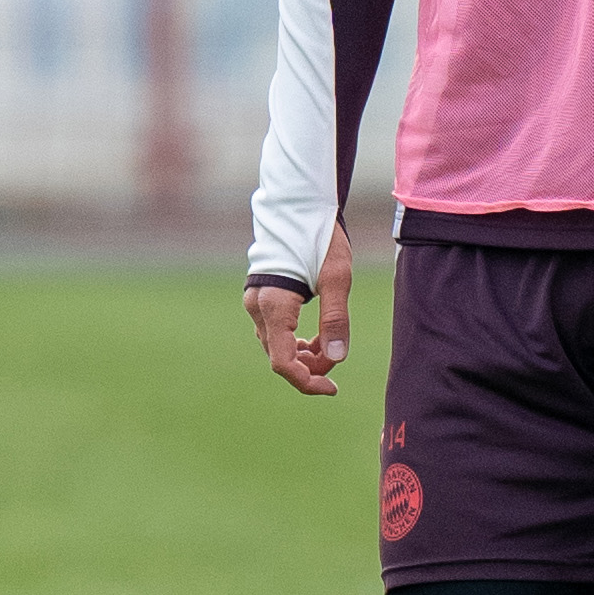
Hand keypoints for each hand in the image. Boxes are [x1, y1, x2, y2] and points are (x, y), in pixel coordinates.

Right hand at [247, 221, 356, 395]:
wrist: (298, 205)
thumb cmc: (320, 237)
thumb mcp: (337, 278)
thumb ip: (336, 319)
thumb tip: (337, 358)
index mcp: (274, 305)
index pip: (283, 362)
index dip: (307, 381)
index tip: (333, 389)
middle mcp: (257, 307)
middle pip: (279, 357)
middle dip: (309, 367)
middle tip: (338, 361)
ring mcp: (255, 302)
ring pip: (275, 346)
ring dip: (302, 355)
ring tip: (329, 348)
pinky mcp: (260, 298)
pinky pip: (274, 332)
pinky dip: (293, 341)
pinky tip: (314, 338)